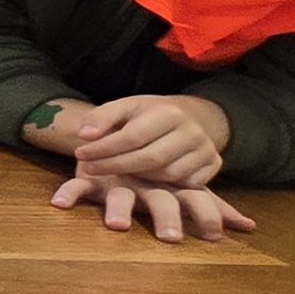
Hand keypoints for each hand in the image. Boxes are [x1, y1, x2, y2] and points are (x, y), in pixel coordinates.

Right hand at [50, 170, 254, 243]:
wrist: (124, 129)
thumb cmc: (160, 167)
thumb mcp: (187, 184)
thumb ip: (215, 205)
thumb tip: (251, 226)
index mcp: (174, 184)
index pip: (194, 198)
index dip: (204, 216)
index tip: (214, 238)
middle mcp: (148, 182)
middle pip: (160, 201)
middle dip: (166, 219)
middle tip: (172, 240)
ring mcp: (119, 179)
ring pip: (120, 197)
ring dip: (118, 210)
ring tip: (117, 226)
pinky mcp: (91, 178)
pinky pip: (77, 186)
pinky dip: (69, 194)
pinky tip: (58, 204)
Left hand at [68, 94, 229, 188]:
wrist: (189, 117)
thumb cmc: (147, 115)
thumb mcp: (124, 108)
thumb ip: (101, 118)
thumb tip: (84, 135)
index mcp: (169, 112)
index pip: (132, 136)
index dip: (104, 148)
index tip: (80, 154)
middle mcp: (193, 131)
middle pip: (150, 158)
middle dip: (115, 166)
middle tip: (89, 169)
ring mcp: (206, 150)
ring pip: (167, 175)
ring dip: (138, 178)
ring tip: (116, 171)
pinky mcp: (214, 165)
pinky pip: (186, 185)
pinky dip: (163, 185)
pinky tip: (144, 180)